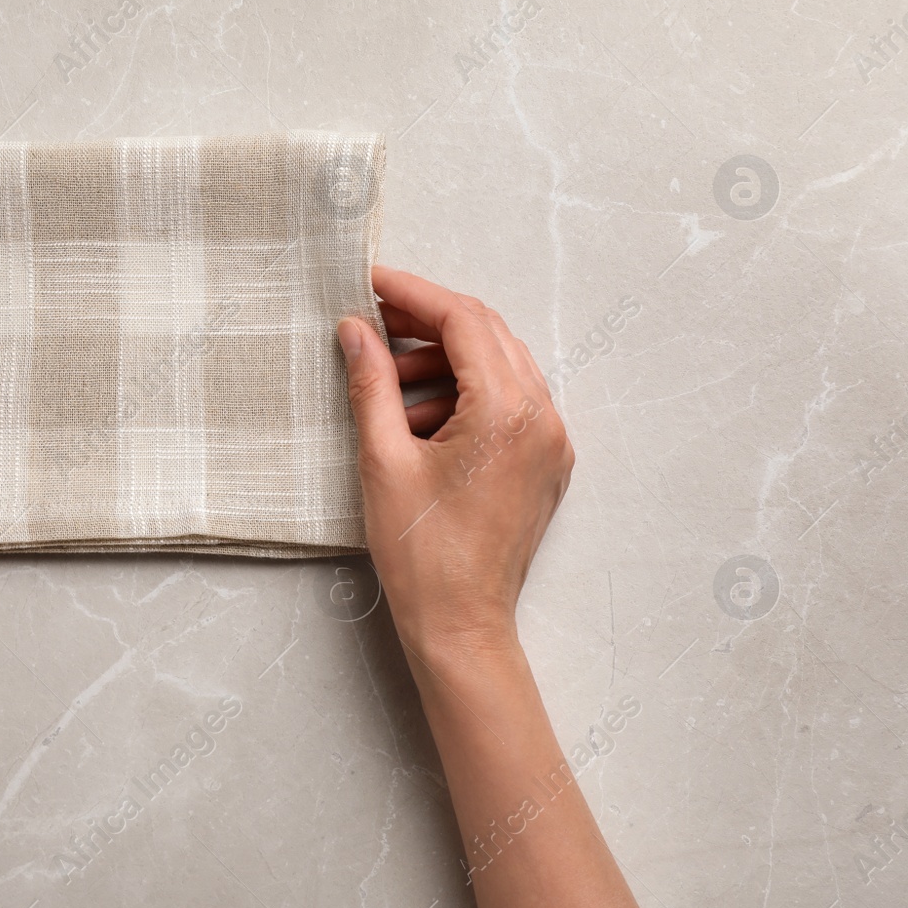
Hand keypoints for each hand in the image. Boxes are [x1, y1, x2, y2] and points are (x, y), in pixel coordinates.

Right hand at [336, 266, 572, 663]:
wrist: (462, 626)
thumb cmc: (421, 554)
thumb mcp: (382, 460)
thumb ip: (371, 384)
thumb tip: (357, 330)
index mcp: (507, 412)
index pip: (464, 321)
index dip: (414, 293)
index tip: (372, 281)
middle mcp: (543, 419)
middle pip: (488, 335)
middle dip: (428, 321)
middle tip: (374, 318)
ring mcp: (551, 443)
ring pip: (500, 367)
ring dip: (444, 360)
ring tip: (387, 381)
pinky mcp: (546, 465)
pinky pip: (510, 403)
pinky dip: (465, 394)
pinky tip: (418, 416)